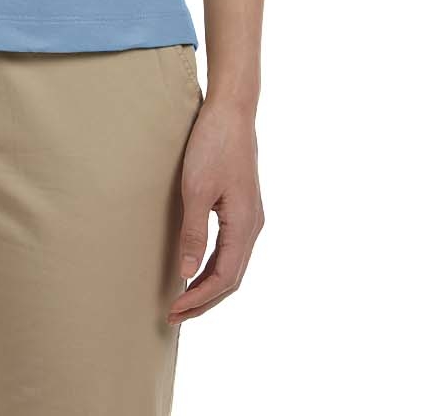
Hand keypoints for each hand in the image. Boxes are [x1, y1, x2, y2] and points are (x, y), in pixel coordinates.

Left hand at [167, 97, 264, 322]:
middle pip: (231, 278)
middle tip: (174, 315)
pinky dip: (214, 265)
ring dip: (208, 285)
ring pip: (232, 264)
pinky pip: (231, 248)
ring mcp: (250, 216)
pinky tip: (196, 266)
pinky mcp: (242, 205)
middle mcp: (253, 225)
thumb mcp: (196, 188)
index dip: (199, 299)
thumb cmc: (213, 144)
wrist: (231, 109)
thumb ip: (193, 231)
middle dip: (204, 300)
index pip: (224, 278)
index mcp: (245, 225)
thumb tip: (186, 272)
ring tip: (182, 298)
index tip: (173, 311)